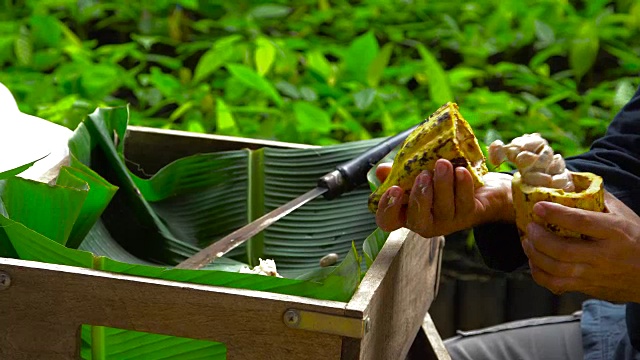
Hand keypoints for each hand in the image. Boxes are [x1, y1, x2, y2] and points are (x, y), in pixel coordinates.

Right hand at [374, 159, 513, 237]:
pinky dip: (463, 185)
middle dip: (419, 196)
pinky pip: (464, 202)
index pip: (388, 221)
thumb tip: (381, 170)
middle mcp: (425, 221)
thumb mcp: (417, 173)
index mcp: (406, 212)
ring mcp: (447, 221)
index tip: (394, 188)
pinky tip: (461, 170)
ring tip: (443, 163)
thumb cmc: (441, 180)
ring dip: (442, 185)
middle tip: (423, 174)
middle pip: (417, 219)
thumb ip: (398, 172)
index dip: (387, 208)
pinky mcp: (469, 215)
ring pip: (443, 209)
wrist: (479, 187)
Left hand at [523, 191, 639, 302]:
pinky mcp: (588, 288)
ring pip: (556, 269)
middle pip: (562, 250)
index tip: (538, 206)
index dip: (556, 213)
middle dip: (539, 237)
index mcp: (614, 232)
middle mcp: (603, 256)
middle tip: (529, 226)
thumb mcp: (624, 216)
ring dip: (535, 255)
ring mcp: (594, 275)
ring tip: (528, 242)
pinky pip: (557, 285)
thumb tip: (571, 181)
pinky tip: (535, 262)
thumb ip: (599, 200)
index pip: (581, 222)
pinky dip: (539, 274)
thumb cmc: (637, 240)